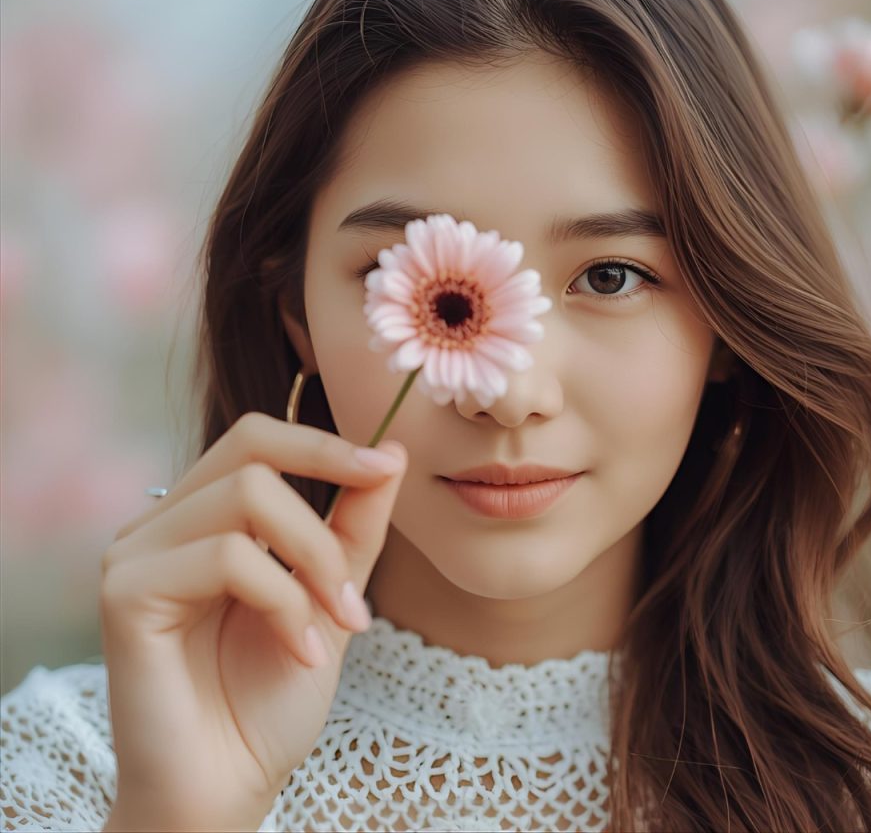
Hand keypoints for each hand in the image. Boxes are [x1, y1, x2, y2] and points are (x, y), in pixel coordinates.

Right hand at [99, 413, 406, 831]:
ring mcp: (136, 553)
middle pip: (251, 447)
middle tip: (356, 583)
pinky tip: (299, 651)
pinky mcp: (124, 593)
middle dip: (325, 498)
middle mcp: (162, 523)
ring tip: (334, 625)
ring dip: (314, 560)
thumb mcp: (331, 594)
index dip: (325, 443)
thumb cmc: (270, 697)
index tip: (385, 466)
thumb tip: (391, 451)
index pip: (258, 438)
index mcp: (203, 516)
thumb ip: (354, 524)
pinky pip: (225, 557)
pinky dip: (283, 601)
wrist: (228, 788)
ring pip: (246, 496)